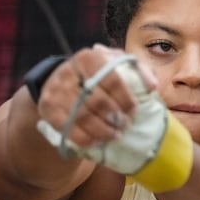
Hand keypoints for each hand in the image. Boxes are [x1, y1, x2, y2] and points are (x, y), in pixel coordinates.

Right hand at [36, 45, 193, 192]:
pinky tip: (97, 141)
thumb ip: (138, 70)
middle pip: (97, 100)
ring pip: (82, 117)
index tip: (134, 111)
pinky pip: (67, 128)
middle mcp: (69, 71)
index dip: (125, 98)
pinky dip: (84, 138)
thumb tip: (152, 86)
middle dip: (115, 117)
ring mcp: (56, 91)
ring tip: (115, 135)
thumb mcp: (115, 63)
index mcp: (89, 57)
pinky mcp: (48, 108)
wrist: (61, 80)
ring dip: (102, 130)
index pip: (111, 79)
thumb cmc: (97, 72)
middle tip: (125, 125)